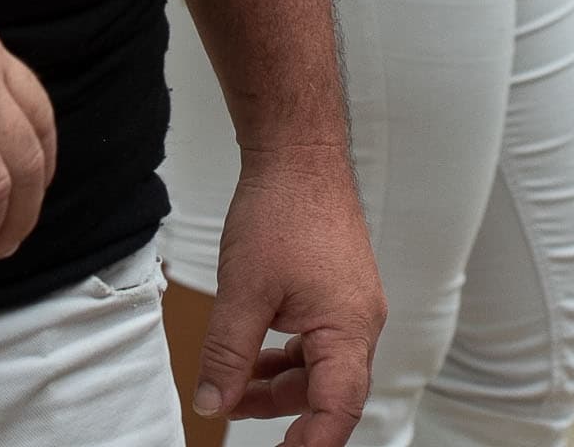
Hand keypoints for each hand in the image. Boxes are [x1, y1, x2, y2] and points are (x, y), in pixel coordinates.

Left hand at [193, 144, 383, 444]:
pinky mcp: (338, 292)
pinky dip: (286, 357)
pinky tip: (253, 356)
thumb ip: (228, 356)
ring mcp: (352, 306)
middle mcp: (360, 322)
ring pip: (321, 368)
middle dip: (284, 413)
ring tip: (234, 388)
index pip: (338, 409)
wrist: (299, 155)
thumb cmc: (284, 211)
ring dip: (279, 384)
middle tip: (236, 416)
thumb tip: (214, 404)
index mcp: (348, 329)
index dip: (311, 444)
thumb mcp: (243, 293)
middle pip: (329, 392)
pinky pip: (318, 342)